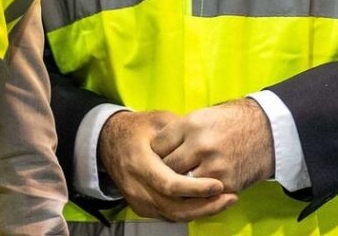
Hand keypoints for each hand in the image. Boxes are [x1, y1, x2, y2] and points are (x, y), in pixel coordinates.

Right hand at [98, 110, 237, 220]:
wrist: (108, 141)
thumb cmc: (137, 128)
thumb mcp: (157, 121)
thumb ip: (179, 132)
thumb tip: (204, 143)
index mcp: (138, 161)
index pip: (169, 184)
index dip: (196, 188)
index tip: (219, 185)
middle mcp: (136, 185)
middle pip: (175, 207)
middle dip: (205, 205)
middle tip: (230, 197)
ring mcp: (137, 199)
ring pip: (173, 216)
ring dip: (201, 211)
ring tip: (225, 201)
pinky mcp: (140, 207)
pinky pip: (168, 216)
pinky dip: (189, 212)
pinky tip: (206, 204)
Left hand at [151, 97, 273, 192]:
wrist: (264, 131)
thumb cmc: (228, 121)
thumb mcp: (199, 116)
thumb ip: (178, 132)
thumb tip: (156, 148)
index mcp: (190, 125)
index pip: (158, 145)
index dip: (156, 151)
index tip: (157, 154)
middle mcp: (200, 146)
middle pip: (168, 166)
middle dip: (164, 169)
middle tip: (165, 169)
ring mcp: (215, 167)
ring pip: (183, 183)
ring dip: (180, 183)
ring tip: (179, 179)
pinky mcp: (227, 184)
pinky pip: (203, 194)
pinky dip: (198, 192)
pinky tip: (197, 186)